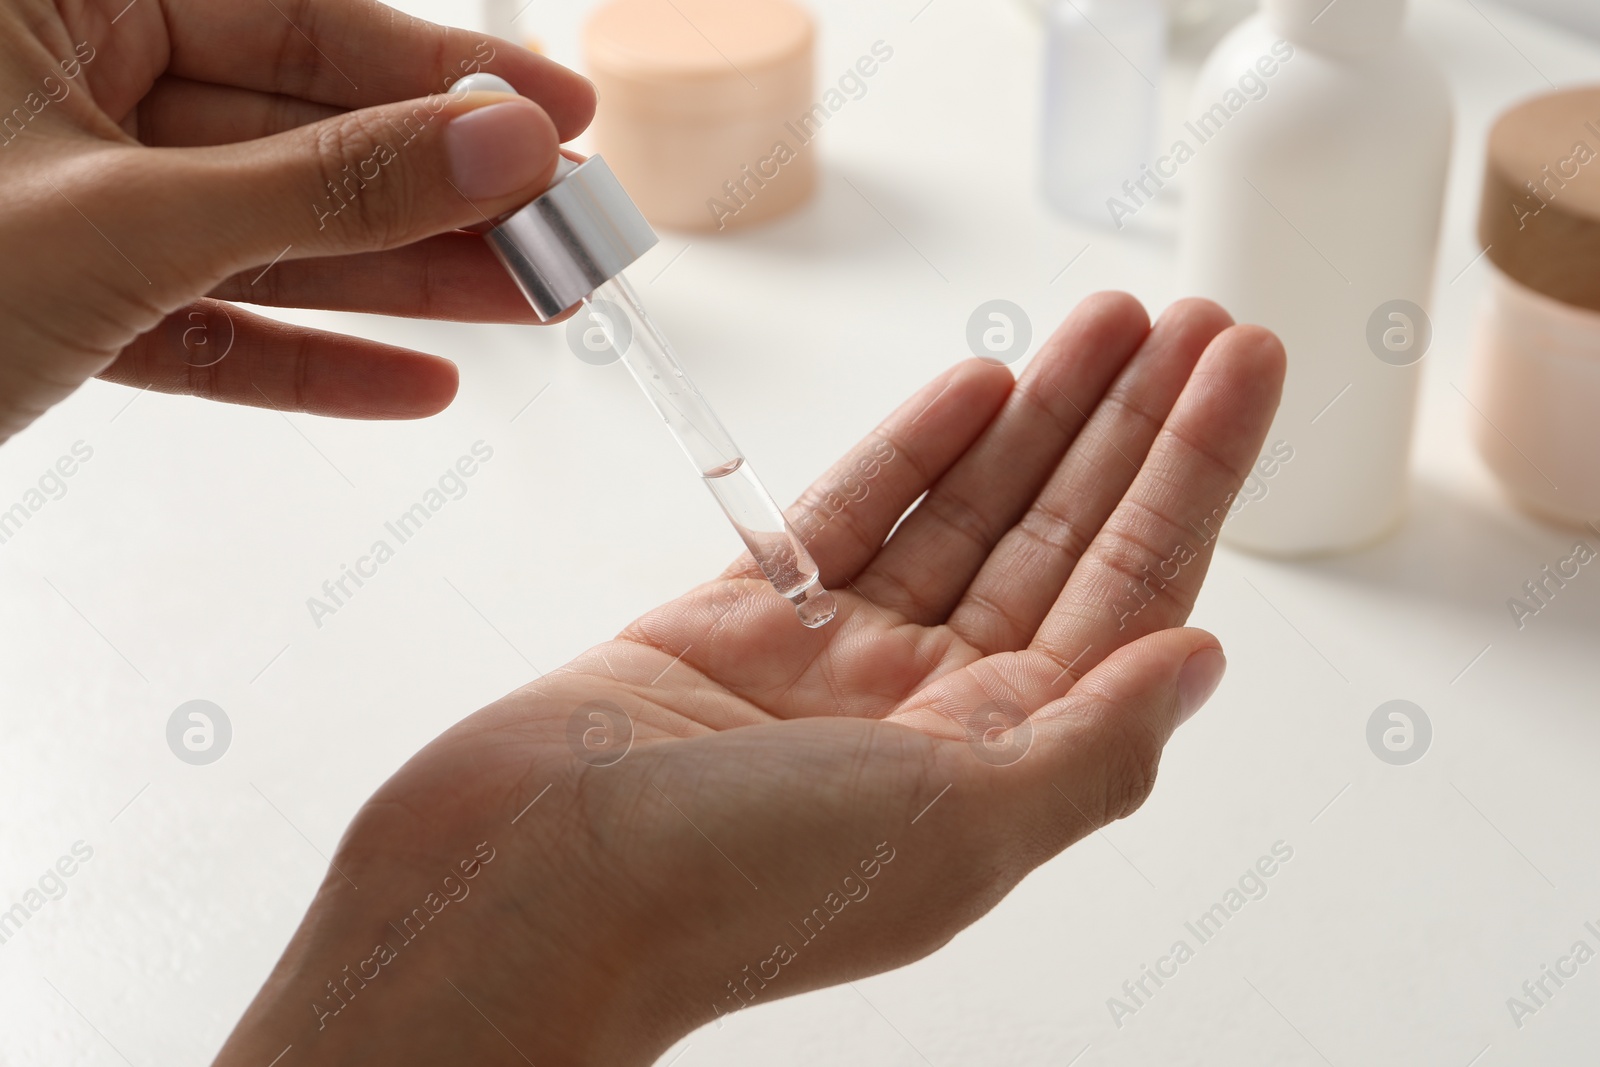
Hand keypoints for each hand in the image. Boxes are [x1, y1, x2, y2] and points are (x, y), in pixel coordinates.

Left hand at [0, 0, 594, 441]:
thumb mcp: (126, 220)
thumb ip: (321, 188)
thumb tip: (496, 146)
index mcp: (48, 3)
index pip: (288, 16)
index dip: (438, 73)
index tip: (557, 114)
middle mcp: (61, 89)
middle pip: (294, 138)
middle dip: (437, 198)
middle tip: (561, 231)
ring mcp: (66, 204)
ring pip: (267, 237)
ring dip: (402, 285)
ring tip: (532, 304)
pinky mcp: (65, 309)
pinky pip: (210, 325)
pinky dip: (305, 360)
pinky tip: (412, 383)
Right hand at [214, 294, 1284, 1065]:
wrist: (523, 884)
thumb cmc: (731, 890)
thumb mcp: (959, 830)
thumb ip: (1092, 746)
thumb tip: (1199, 663)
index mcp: (995, 767)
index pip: (1127, 595)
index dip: (1191, 478)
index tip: (1236, 374)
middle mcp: (927, 713)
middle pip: (1058, 540)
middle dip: (1131, 427)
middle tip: (1191, 321)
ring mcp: (836, 662)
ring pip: (964, 512)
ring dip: (1040, 415)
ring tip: (1103, 324)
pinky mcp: (743, 623)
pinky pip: (852, 515)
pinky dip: (915, 447)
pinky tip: (978, 385)